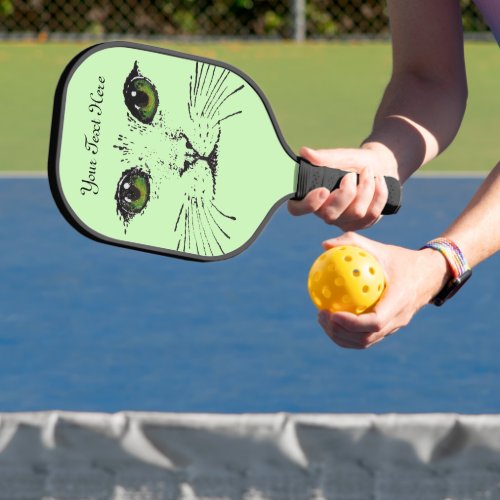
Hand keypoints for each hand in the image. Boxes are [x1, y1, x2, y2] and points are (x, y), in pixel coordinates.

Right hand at [288, 145, 396, 230]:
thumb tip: (304, 152)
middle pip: (330, 215)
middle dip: (346, 193)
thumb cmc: (354, 162)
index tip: (323, 190)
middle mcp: (324, 212)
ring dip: (366, 188)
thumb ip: (324, 157)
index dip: (308, 204)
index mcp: (312, 196)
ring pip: (356, 213)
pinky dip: (379, 193)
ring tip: (368, 172)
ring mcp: (343, 221)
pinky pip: (372, 214)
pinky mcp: (361, 224)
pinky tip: (379, 181)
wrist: (379, 166)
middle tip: (351, 175)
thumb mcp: (341, 156)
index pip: (297, 209)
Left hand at [316, 232, 450, 348]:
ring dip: (341, 336)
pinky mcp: (389, 329)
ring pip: (365, 342)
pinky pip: (366, 337)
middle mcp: (398, 319)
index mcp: (399, 301)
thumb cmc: (401, 259)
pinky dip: (347, 334)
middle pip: (366, 338)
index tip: (332, 313)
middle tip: (321, 315)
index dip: (352, 323)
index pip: (375, 321)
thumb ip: (353, 243)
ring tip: (322, 319)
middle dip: (340, 332)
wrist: (429, 275)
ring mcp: (394, 327)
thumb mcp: (380, 248)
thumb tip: (324, 245)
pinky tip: (332, 318)